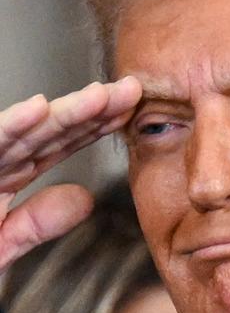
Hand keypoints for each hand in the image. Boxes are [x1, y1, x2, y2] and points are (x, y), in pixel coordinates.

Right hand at [0, 77, 141, 271]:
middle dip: (94, 110)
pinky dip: (10, 126)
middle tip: (134, 90)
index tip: (132, 111)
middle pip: (51, 130)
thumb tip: (86, 198)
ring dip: (63, 112)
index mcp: (9, 171)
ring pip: (23, 131)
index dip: (97, 126)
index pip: (61, 144)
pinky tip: (37, 110)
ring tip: (100, 97)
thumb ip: (38, 223)